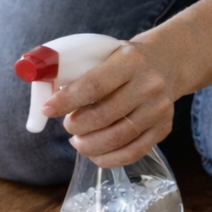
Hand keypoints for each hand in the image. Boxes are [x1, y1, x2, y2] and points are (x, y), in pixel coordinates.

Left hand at [42, 41, 176, 167]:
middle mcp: (148, 85)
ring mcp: (158, 108)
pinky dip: (110, 158)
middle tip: (68, 126)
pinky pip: (135, 151)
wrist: (166, 62)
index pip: (94, 85)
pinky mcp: (163, 127)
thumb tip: (45, 92)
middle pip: (105, 115)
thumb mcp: (103, 53)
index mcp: (129, 60)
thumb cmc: (123, 60)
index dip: (67, 101)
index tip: (47, 110)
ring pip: (119, 137)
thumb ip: (77, 69)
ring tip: (78, 142)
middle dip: (77, 126)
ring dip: (90, 145)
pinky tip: (95, 154)